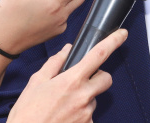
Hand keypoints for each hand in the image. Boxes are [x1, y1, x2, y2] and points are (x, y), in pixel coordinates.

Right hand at [8, 29, 126, 122]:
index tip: (122, 34)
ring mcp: (87, 114)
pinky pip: (89, 116)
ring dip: (85, 98)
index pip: (98, 55)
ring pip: (95, 99)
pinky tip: (65, 116)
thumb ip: (54, 63)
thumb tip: (67, 50)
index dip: (113, 42)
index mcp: (72, 80)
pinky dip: (80, 114)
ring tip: (63, 105)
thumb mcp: (36, 82)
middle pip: (105, 79)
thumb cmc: (27, 113)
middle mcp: (84, 96)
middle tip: (81, 80)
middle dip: (97, 76)